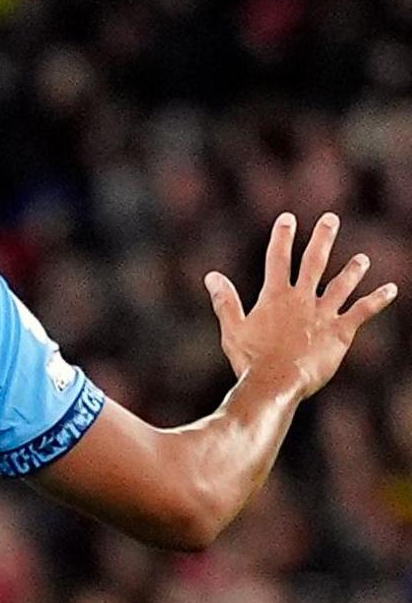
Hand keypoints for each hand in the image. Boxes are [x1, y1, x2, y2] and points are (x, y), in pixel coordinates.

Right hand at [205, 212, 397, 398]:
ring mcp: (323, 314)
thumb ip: (225, 301)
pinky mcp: (341, 332)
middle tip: (330, 219)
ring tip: (362, 259)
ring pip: (342, 285)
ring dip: (352, 270)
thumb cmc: (250, 359)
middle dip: (322, 238)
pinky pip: (363, 311)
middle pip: (314, 262)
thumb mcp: (232, 329)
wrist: (276, 382)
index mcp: (275, 296)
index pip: (278, 259)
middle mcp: (302, 299)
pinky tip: (390, 290)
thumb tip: (212, 276)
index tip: (288, 219)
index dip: (282, 237)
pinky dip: (377, 299)